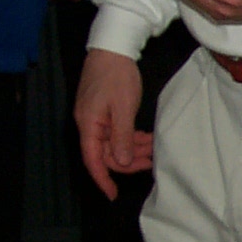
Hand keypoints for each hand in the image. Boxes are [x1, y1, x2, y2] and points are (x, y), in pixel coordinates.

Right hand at [74, 49, 148, 199]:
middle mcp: (89, 124)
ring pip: (113, 143)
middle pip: (106, 154)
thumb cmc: (117, 75)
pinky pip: (116, 132)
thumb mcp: (123, 107)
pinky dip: (130, 137)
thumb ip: (122, 136)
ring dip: (133, 148)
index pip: (93, 159)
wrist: (112, 47)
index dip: (103, 179)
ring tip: (153, 146)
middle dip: (128, 160)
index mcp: (89, 124)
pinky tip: (145, 136)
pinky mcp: (104, 112)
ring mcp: (96, 118)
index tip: (113, 194)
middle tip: (151, 160)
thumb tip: (123, 162)